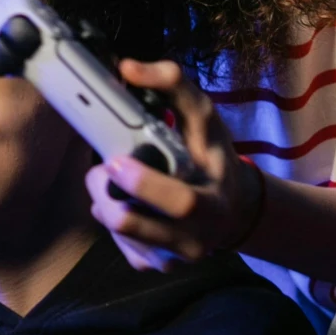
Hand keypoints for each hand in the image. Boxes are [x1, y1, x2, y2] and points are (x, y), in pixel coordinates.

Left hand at [86, 60, 265, 270]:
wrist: (232, 209)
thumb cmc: (212, 157)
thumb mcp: (204, 117)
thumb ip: (173, 85)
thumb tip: (127, 68)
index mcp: (214, 202)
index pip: (180, 203)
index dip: (144, 184)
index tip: (116, 161)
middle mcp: (197, 238)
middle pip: (136, 226)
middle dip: (107, 196)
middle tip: (103, 169)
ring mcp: (175, 258)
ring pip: (121, 236)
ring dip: (105, 204)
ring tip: (112, 181)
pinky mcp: (156, 267)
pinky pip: (121, 246)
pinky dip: (114, 220)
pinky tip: (125, 203)